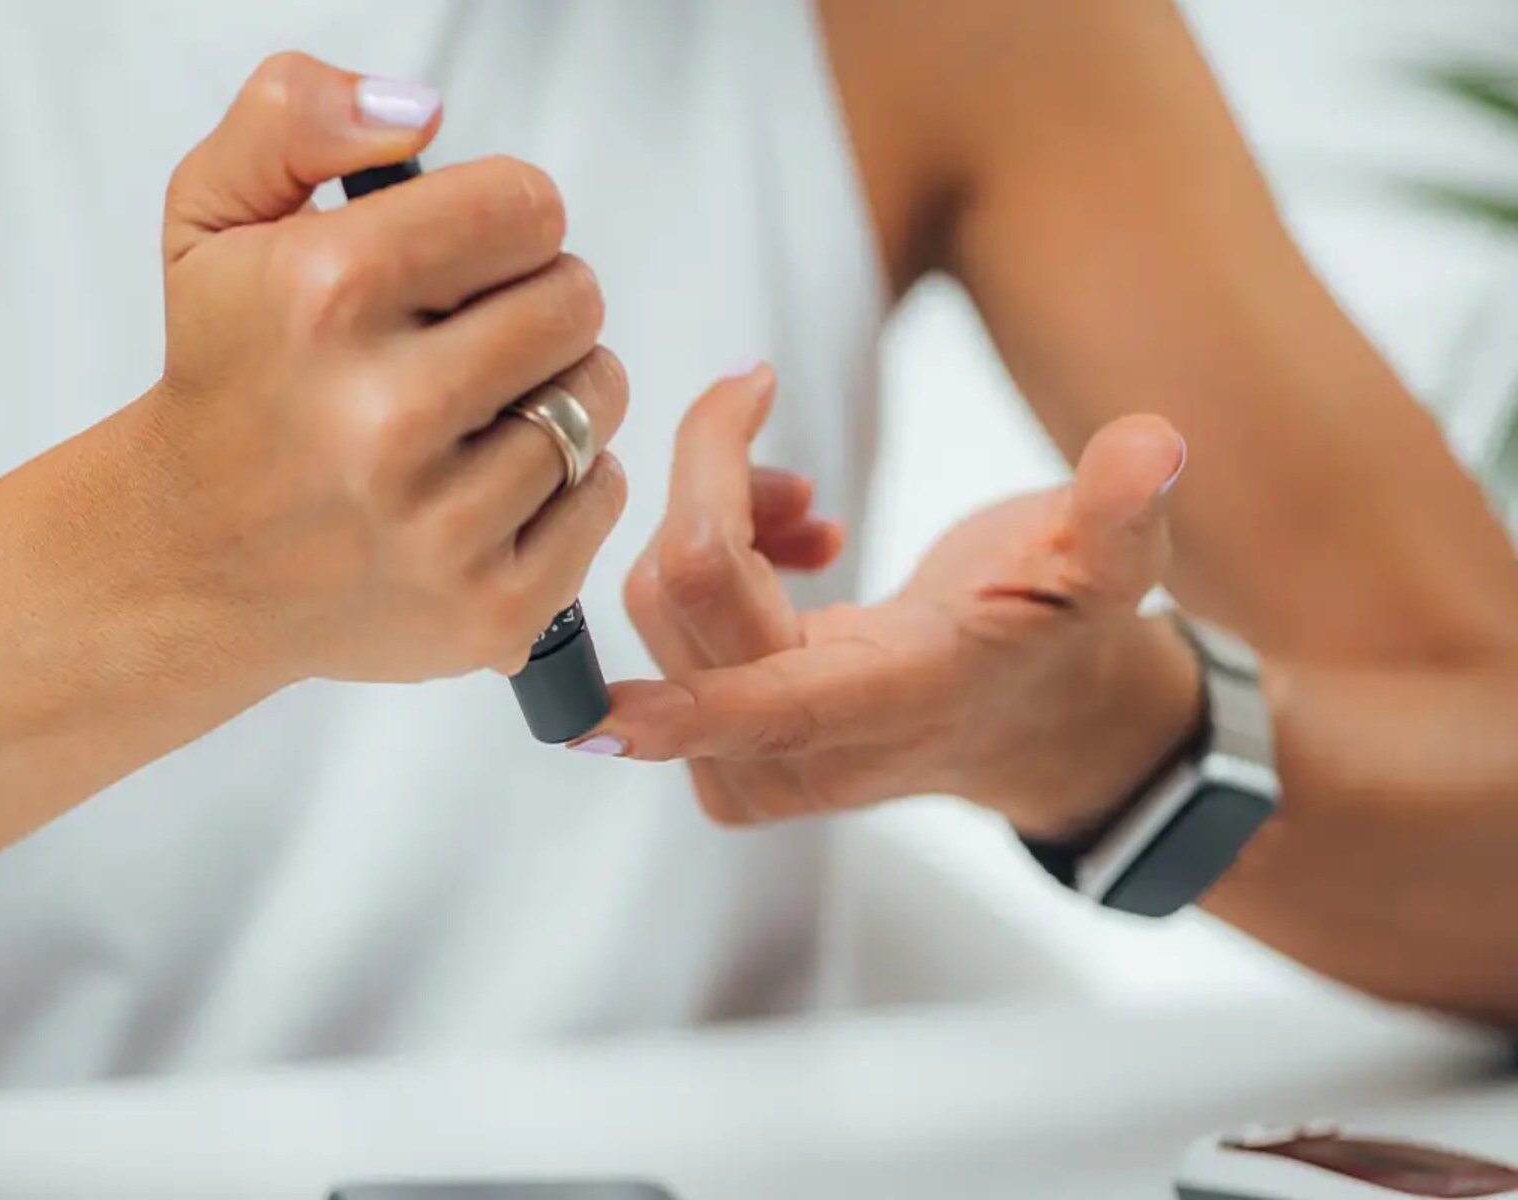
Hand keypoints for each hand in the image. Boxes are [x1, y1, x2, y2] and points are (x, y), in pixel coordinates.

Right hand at [137, 54, 627, 688]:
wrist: (191, 561)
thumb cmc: (227, 380)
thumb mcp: (215, 218)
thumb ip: (295, 116)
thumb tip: (418, 110)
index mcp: (327, 295)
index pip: (526, 207)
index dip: (505, 221)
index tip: (466, 256)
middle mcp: (382, 417)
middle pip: (575, 300)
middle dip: (536, 301)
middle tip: (474, 335)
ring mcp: (438, 526)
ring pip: (596, 399)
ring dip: (558, 390)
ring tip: (481, 408)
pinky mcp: (486, 610)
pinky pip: (602, 497)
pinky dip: (568, 483)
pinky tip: (492, 482)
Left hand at [586, 365, 1199, 838]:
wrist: (1044, 721)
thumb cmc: (1068, 631)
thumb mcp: (1116, 567)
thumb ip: (1121, 511)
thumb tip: (1152, 444)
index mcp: (904, 697)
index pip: (767, 703)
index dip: (683, 708)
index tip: (601, 714)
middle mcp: (817, 747)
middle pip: (688, 596)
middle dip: (709, 477)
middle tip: (767, 413)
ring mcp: (763, 761)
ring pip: (660, 606)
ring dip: (708, 518)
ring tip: (802, 507)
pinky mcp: (731, 752)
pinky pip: (662, 636)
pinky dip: (699, 562)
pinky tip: (784, 544)